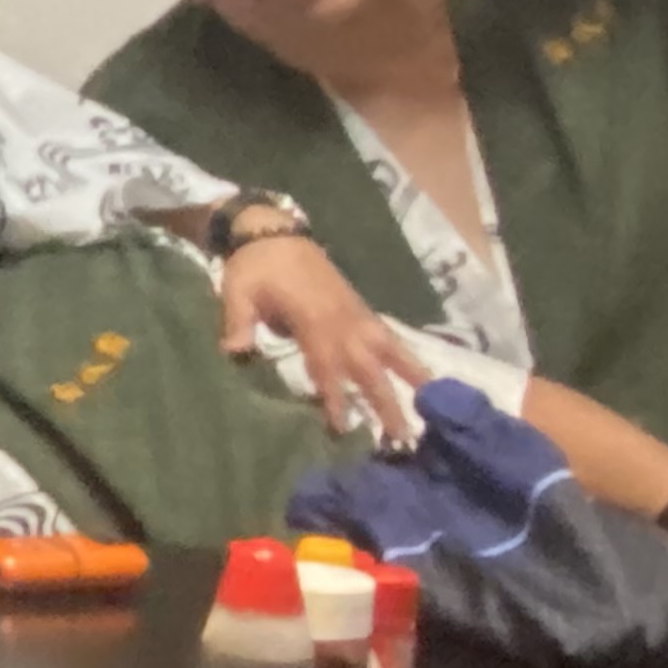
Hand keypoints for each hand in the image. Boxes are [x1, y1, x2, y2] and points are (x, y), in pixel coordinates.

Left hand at [216, 230, 427, 436]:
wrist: (274, 231)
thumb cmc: (254, 265)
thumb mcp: (238, 291)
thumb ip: (239, 322)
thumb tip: (235, 351)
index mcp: (313, 317)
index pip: (326, 364)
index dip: (334, 395)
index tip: (343, 427)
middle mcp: (342, 318)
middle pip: (367, 365)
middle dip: (385, 400)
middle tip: (402, 436)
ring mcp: (355, 313)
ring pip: (389, 349)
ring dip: (411, 377)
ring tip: (432, 404)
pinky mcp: (359, 309)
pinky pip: (388, 336)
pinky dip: (405, 356)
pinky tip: (421, 376)